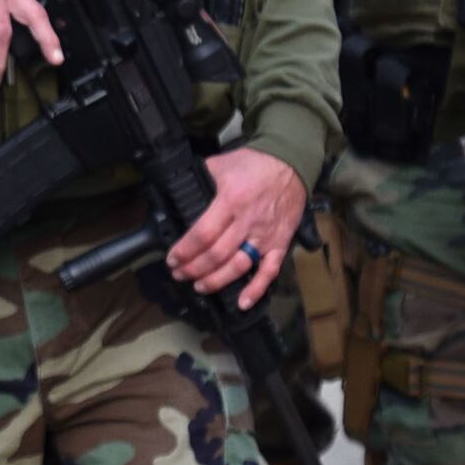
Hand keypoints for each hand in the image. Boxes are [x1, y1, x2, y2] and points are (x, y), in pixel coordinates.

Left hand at [166, 148, 305, 304]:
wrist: (291, 161)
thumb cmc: (255, 163)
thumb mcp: (221, 164)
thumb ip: (200, 178)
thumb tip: (177, 190)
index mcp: (231, 200)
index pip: (202, 234)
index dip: (185, 251)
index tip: (173, 259)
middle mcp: (248, 221)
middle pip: (216, 255)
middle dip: (193, 269)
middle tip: (180, 274)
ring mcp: (265, 235)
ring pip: (238, 266)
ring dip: (216, 281)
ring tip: (200, 286)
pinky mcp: (280, 243)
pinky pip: (270, 271)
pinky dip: (257, 289)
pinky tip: (243, 302)